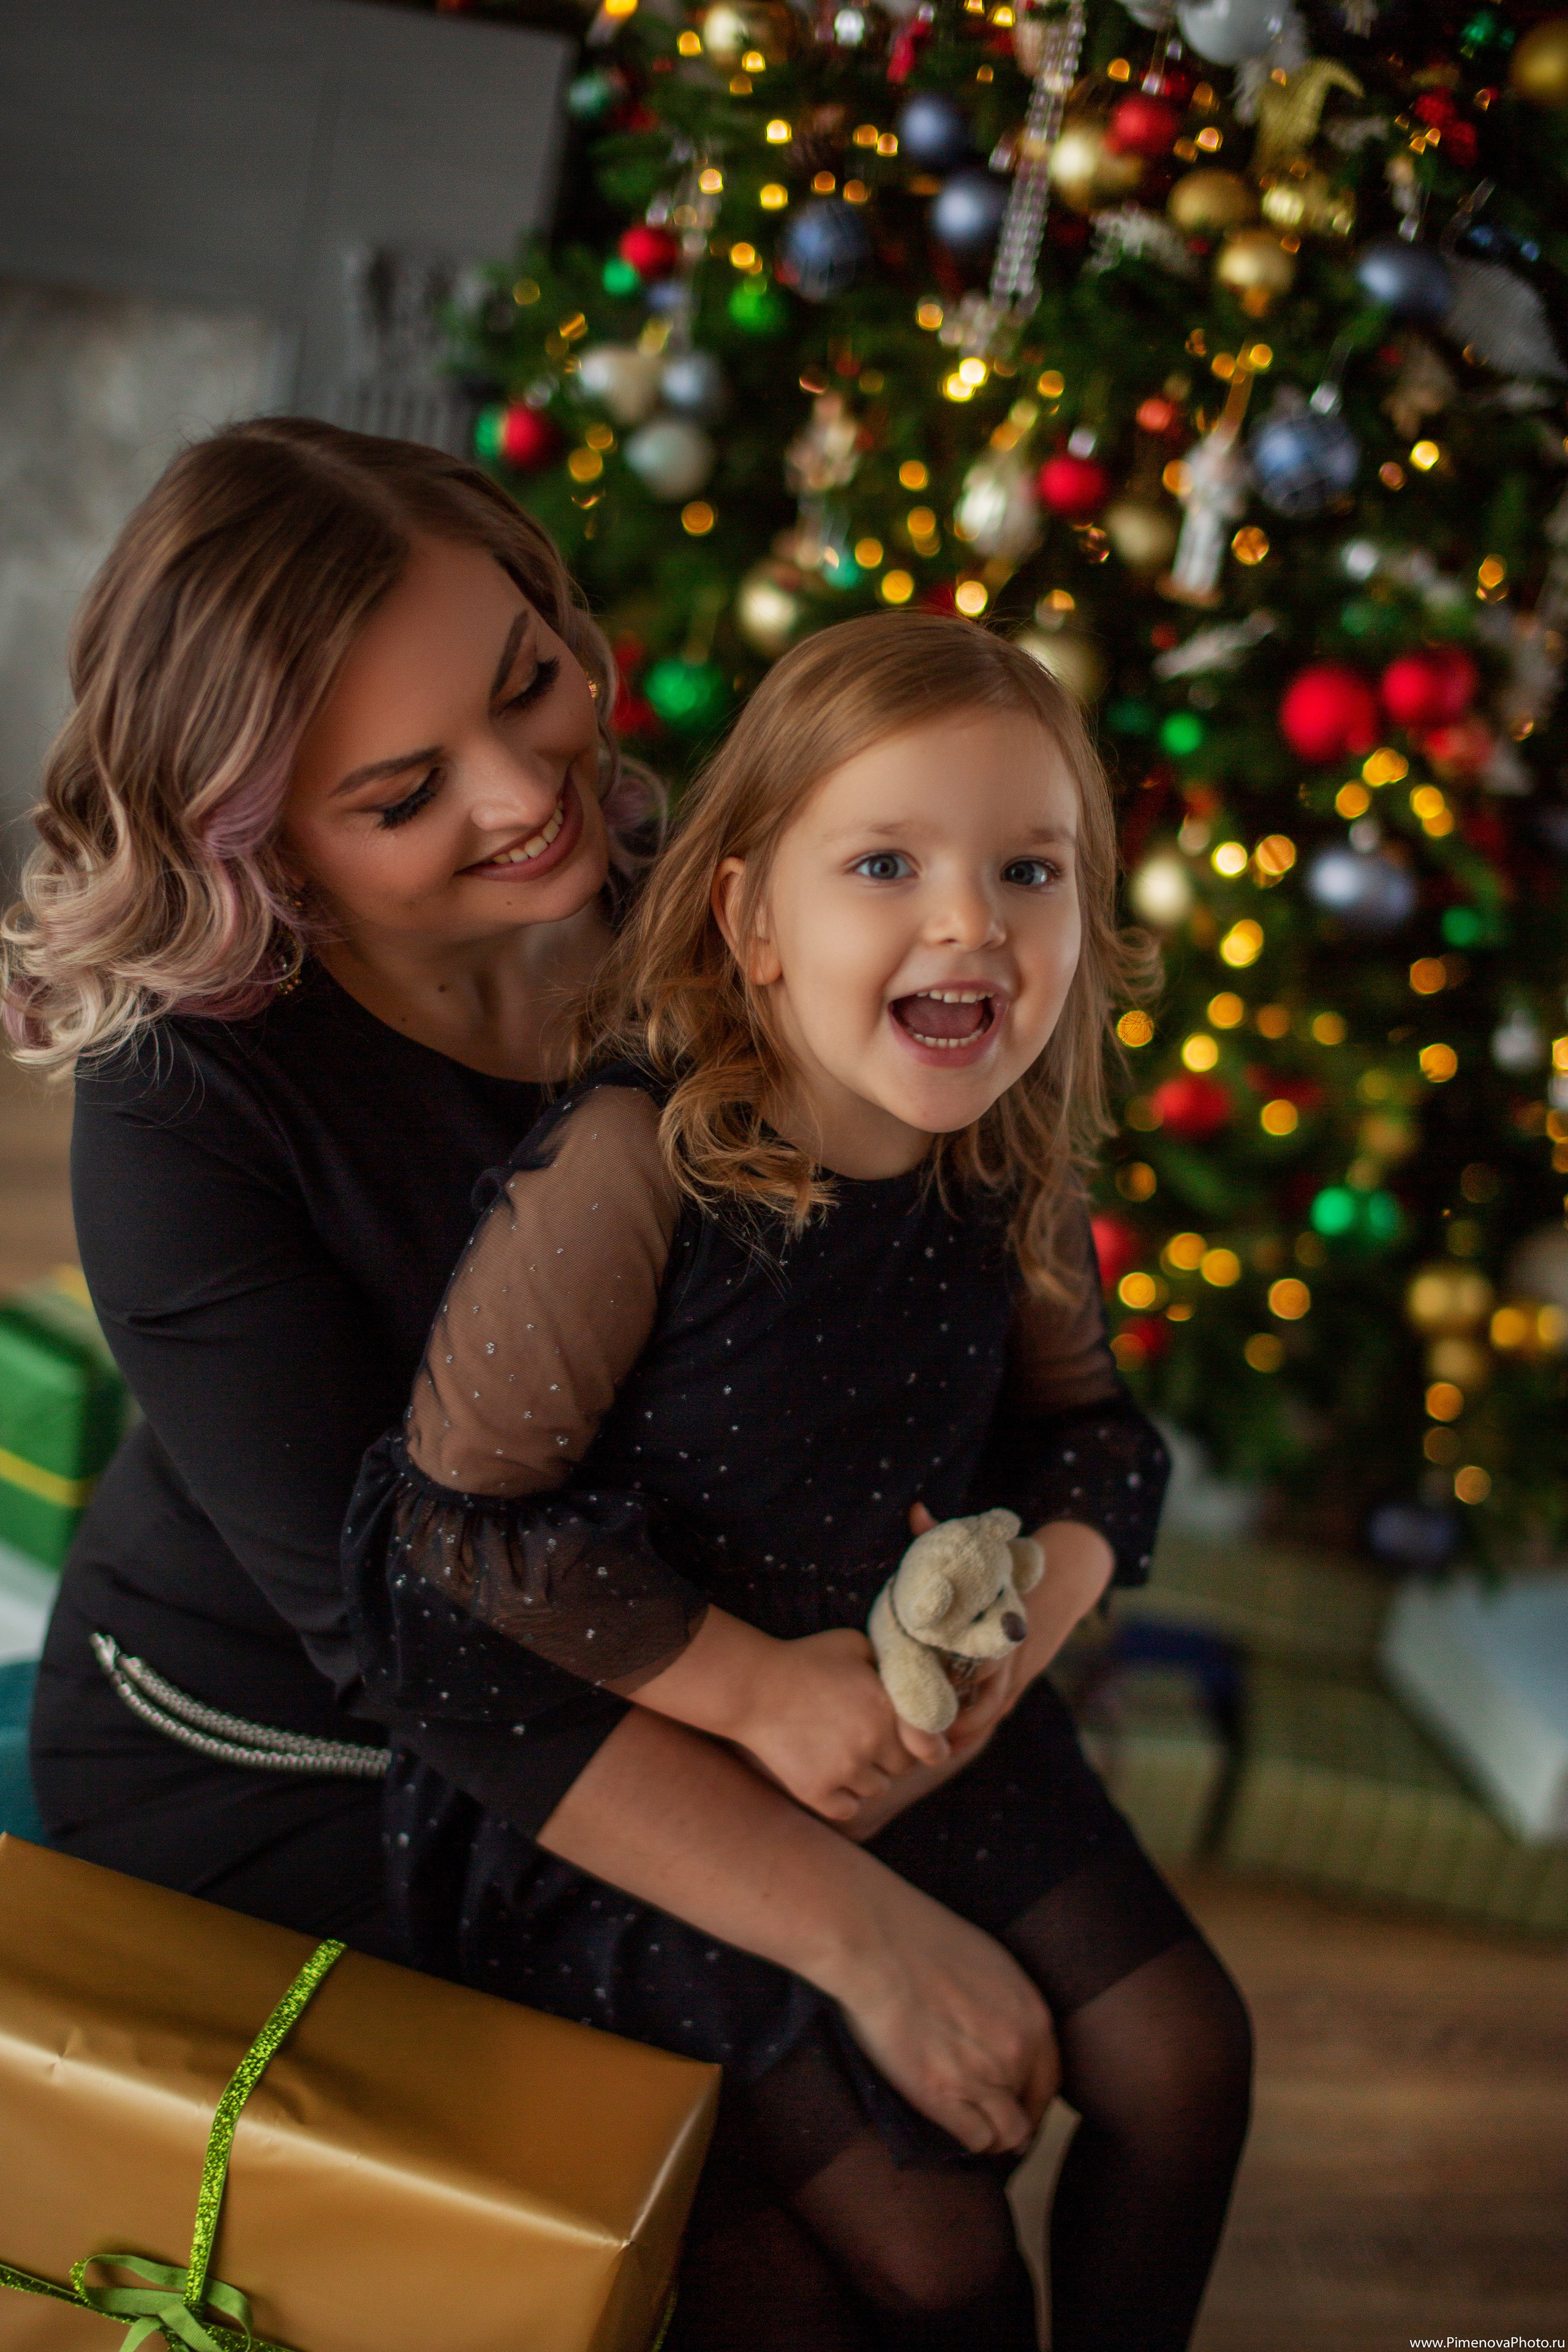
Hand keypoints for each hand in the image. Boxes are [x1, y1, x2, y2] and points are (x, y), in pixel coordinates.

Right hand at [736, 1627, 947, 1822]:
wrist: (751, 1687)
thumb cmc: (805, 1659)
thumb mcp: (855, 1645)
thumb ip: (891, 1665)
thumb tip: (914, 1681)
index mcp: (888, 1706)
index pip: (932, 1748)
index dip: (928, 1747)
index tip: (922, 1746)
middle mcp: (872, 1741)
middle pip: (903, 1768)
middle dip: (891, 1755)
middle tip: (866, 1737)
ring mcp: (844, 1770)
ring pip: (876, 1790)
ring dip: (866, 1776)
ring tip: (840, 1751)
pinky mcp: (817, 1792)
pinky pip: (848, 1809)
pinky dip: (841, 1797)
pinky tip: (827, 1774)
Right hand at [826, 1876, 1059, 2154]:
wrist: (879, 1946)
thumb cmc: (924, 1939)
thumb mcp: (990, 1964)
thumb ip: (1008, 2006)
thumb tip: (1006, 2030)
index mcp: (1033, 2017)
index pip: (1049, 2079)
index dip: (1035, 2099)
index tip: (1021, 2106)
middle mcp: (1016, 2053)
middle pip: (1028, 2109)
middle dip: (1012, 2115)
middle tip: (993, 2119)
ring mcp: (982, 2079)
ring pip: (1007, 2135)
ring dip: (995, 2137)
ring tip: (976, 2129)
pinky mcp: (942, 2097)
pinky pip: (975, 2140)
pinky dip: (968, 2140)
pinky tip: (953, 2126)